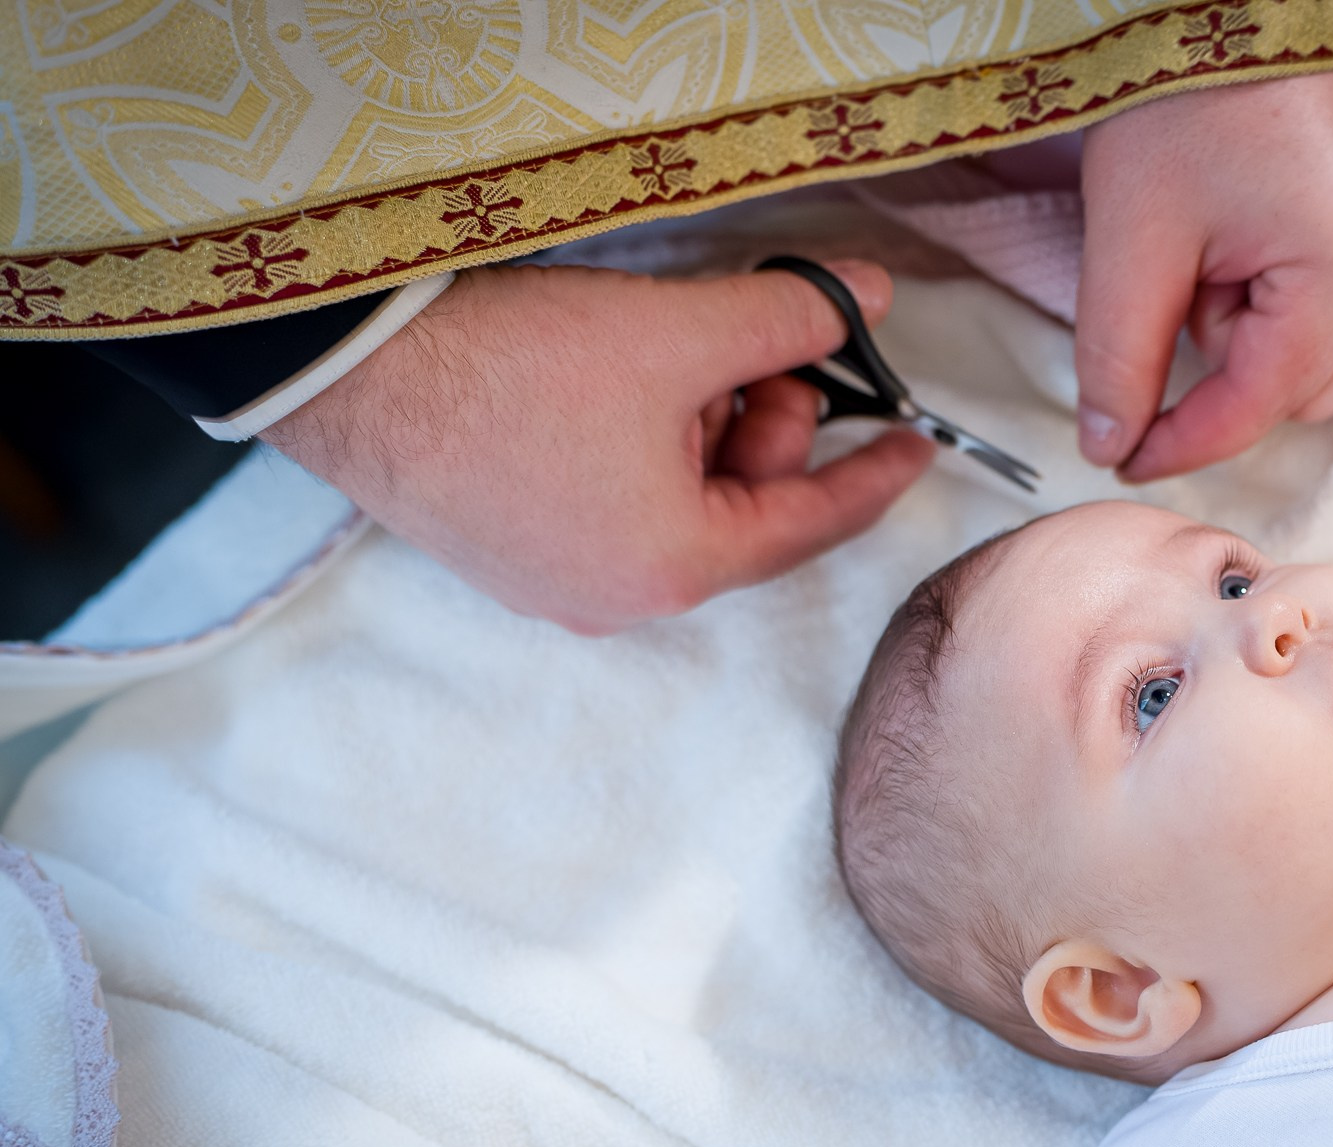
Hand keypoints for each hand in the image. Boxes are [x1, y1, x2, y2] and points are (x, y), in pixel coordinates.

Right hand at [264, 262, 933, 634]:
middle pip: (741, 513)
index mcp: (676, 567)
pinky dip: (648, 450)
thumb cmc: (513, 368)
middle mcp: (621, 599)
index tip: (916, 441)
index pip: (810, 525)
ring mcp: (558, 585)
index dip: (871, 474)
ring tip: (679, 354)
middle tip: (763, 348)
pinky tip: (625, 383)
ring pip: (679, 506)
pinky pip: (617, 506)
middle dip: (766, 426)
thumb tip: (866, 298)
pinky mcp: (510, 553)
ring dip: (702, 430)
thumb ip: (789, 319)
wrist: (352, 375)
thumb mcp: (676, 334)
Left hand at [1075, 64, 1332, 480]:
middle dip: (1231, 367)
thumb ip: (1118, 356)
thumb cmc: (1186, 94)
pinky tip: (1253, 236)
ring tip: (1218, 251)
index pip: (1259, 406)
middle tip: (1180, 284)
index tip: (1126, 456)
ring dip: (1265, 336)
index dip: (1184, 442)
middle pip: (1307, 392)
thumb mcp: (1133, 238)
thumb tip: (1110, 443)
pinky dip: (1297, 299)